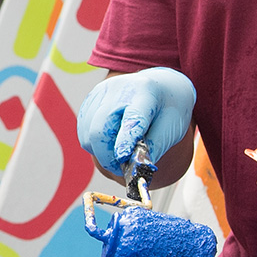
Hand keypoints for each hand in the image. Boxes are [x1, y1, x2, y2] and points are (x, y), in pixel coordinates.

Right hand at [77, 68, 196, 176]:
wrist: (160, 87)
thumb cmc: (167, 110)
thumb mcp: (172, 127)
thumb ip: (154, 147)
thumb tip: (137, 169)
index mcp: (145, 92)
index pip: (132, 118)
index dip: (126, 141)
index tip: (123, 159)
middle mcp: (118, 89)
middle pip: (101, 128)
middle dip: (108, 156)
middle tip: (122, 169)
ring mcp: (100, 94)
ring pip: (88, 135)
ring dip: (101, 153)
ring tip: (120, 155)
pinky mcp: (89, 102)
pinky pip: (84, 133)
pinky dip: (95, 146)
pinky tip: (111, 144)